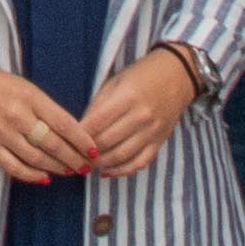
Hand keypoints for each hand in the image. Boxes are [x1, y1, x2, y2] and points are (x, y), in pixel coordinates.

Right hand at [0, 59, 91, 184]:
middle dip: (74, 158)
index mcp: (30, 97)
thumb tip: (69, 132)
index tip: (94, 150)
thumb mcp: (25, 87)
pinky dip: (32, 176)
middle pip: (53, 144)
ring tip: (70, 171)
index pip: (64, 123)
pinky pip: (14, 167)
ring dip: (57, 168)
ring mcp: (2, 133)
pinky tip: (45, 178)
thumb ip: (45, 108)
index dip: (82, 140)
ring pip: (37, 159)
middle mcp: (18, 116)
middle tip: (86, 166)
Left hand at [76, 52, 199, 179]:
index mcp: (127, 97)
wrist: (179, 74)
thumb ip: (98, 105)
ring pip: (121, 156)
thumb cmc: (142, 74)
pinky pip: (139, 162)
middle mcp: (141, 116)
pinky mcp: (160, 142)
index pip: (96, 123)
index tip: (66, 141)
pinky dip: (122, 171)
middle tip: (73, 156)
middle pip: (106, 142)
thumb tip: (81, 129)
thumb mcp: (116, 81)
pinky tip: (107, 171)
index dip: (78, 135)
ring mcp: (152, 131)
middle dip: (86, 152)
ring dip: (101, 164)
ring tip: (87, 164)